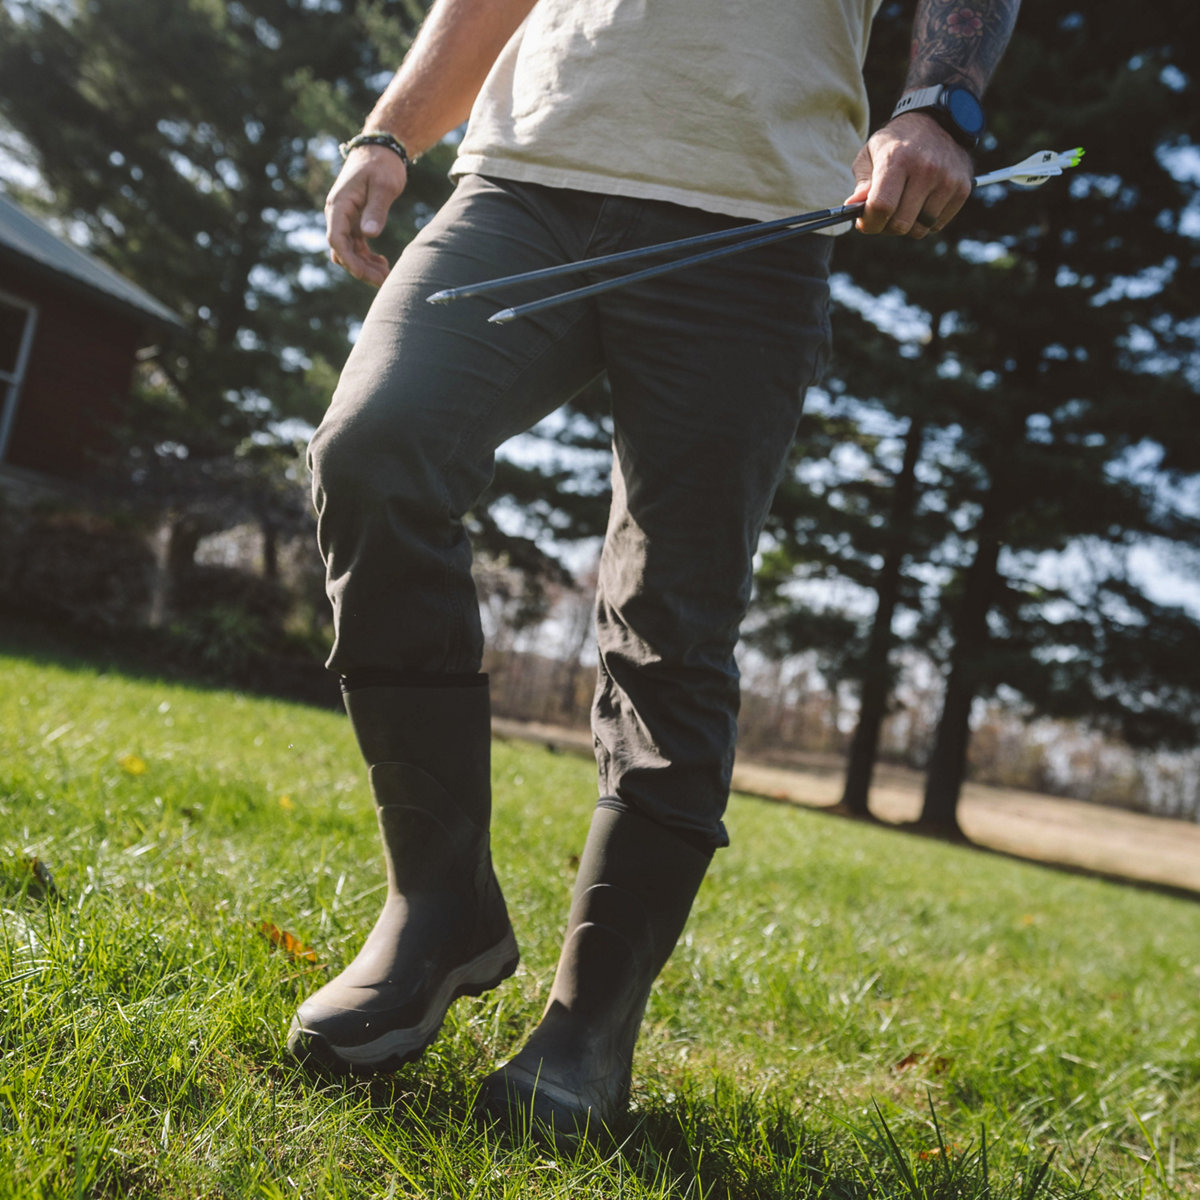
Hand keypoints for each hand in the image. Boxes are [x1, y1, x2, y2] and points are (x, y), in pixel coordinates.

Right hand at [324, 146, 408, 285]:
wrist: (381, 150)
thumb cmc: (382, 165)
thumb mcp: (383, 186)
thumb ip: (376, 210)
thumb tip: (368, 235)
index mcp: (339, 206)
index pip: (337, 239)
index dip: (349, 260)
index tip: (365, 274)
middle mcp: (338, 215)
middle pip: (342, 250)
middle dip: (360, 268)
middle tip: (385, 280)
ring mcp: (346, 220)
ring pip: (350, 251)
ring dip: (365, 266)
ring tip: (387, 274)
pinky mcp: (355, 222)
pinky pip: (357, 246)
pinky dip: (368, 258)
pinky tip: (383, 263)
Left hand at [846, 113, 972, 238]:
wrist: (938, 121)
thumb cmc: (897, 142)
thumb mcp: (871, 154)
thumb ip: (861, 183)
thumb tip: (853, 206)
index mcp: (898, 159)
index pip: (881, 207)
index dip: (869, 223)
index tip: (865, 222)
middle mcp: (926, 169)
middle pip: (900, 224)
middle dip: (886, 227)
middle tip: (883, 216)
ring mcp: (947, 180)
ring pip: (920, 229)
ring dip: (907, 225)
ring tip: (903, 208)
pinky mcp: (963, 189)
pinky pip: (937, 225)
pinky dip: (926, 222)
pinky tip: (921, 204)